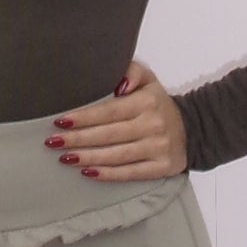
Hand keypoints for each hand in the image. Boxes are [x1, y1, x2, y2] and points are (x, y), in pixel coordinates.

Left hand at [47, 60, 187, 181]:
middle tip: (53, 142)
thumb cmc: (159, 104)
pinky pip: (131, 173)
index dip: (83, 118)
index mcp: (146, 102)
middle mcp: (152, 125)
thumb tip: (117, 84)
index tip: (60, 122)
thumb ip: (131, 71)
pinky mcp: (162, 167)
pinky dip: (108, 174)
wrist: (194, 129)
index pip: (109, 111)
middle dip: (78, 139)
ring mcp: (158, 148)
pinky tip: (88, 172)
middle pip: (108, 135)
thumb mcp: (149, 80)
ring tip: (64, 158)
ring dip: (88, 157)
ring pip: (117, 156)